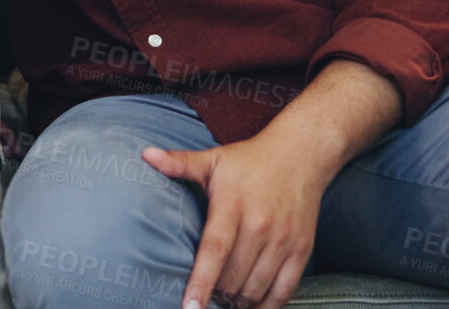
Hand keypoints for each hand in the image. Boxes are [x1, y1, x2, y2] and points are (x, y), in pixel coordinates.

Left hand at [142, 132, 329, 308]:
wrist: (300, 154)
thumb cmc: (252, 160)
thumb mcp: (213, 159)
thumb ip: (180, 163)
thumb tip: (146, 155)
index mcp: (234, 205)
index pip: (215, 250)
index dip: (201, 282)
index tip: (190, 306)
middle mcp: (261, 225)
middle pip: (233, 277)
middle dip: (216, 293)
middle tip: (206, 293)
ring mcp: (284, 239)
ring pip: (256, 288)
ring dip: (238, 301)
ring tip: (226, 297)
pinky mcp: (302, 249)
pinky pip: (284, 290)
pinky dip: (267, 305)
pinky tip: (252, 304)